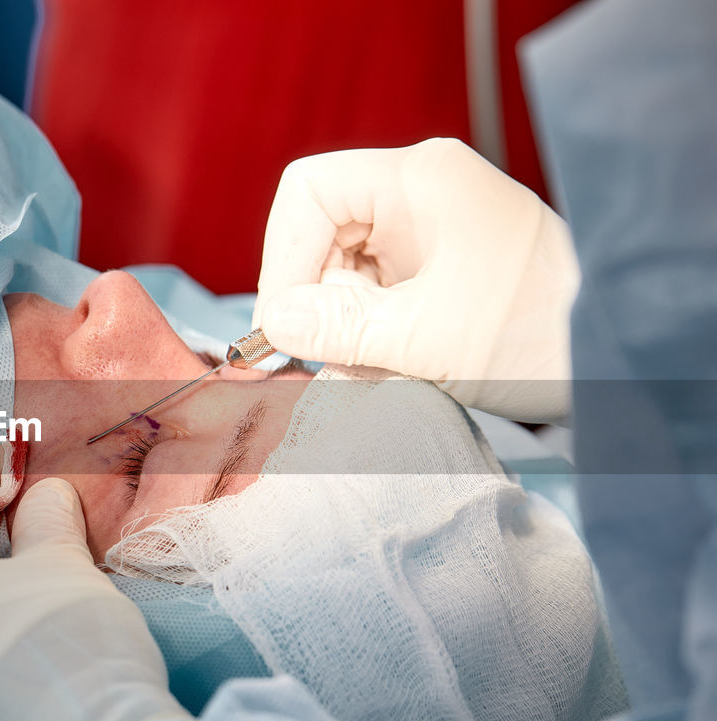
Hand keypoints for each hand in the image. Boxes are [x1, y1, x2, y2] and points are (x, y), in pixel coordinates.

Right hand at [253, 138, 579, 421]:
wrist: (614, 359)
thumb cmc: (539, 334)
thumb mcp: (423, 340)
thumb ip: (336, 330)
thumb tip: (273, 323)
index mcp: (420, 181)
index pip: (309, 194)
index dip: (283, 257)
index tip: (282, 320)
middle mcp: (422, 195)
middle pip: (322, 234)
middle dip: (315, 299)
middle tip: (324, 357)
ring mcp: (431, 231)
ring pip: (345, 270)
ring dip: (342, 325)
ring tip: (368, 372)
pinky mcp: (438, 269)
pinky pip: (375, 293)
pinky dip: (368, 334)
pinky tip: (389, 368)